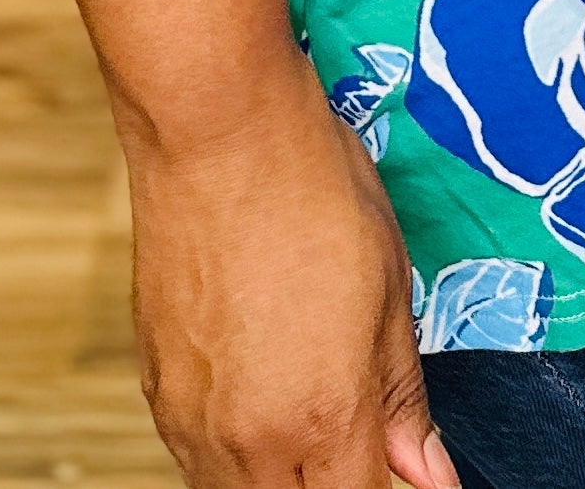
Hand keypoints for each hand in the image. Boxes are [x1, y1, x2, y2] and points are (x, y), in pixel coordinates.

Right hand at [125, 60, 457, 488]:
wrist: (217, 131)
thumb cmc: (310, 188)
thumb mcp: (390, 289)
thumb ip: (403, 398)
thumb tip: (429, 473)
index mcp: (325, 417)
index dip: (386, 486)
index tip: (392, 460)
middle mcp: (251, 439)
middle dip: (327, 484)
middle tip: (348, 438)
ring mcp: (192, 419)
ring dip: (276, 478)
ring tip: (301, 413)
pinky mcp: (155, 389)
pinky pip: (194, 457)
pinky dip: (228, 451)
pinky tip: (254, 394)